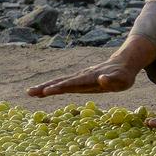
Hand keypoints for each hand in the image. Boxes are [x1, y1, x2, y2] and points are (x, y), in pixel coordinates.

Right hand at [27, 34, 155, 97]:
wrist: (123, 63)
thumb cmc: (124, 75)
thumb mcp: (122, 80)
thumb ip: (112, 80)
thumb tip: (102, 79)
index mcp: (91, 78)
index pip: (74, 83)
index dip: (61, 87)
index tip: (48, 91)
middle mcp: (82, 76)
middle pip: (62, 82)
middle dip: (47, 87)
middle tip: (31, 93)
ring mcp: (79, 77)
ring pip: (60, 82)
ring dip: (45, 87)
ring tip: (30, 93)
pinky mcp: (79, 79)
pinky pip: (63, 83)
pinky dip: (51, 87)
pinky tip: (42, 92)